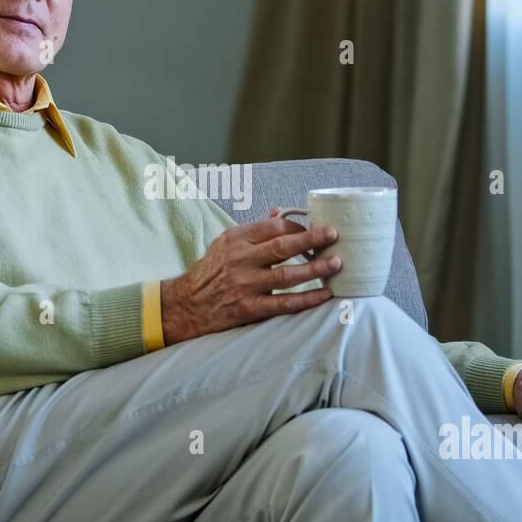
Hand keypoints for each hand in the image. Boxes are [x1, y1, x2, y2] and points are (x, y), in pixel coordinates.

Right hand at [160, 208, 340, 344]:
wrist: (185, 305)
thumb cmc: (210, 272)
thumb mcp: (225, 244)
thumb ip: (254, 231)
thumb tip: (279, 213)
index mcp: (236, 239)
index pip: (274, 226)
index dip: (299, 227)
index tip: (317, 229)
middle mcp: (240, 260)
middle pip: (283, 246)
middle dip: (312, 239)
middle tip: (334, 235)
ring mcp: (244, 285)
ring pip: (287, 275)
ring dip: (315, 269)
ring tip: (336, 263)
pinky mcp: (248, 308)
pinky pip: (283, 303)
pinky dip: (306, 299)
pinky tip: (324, 294)